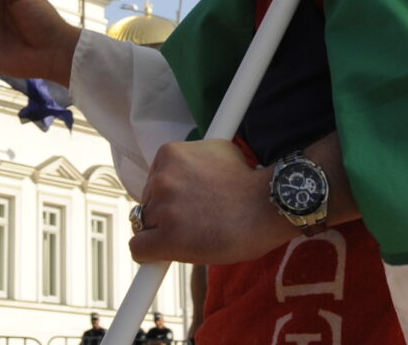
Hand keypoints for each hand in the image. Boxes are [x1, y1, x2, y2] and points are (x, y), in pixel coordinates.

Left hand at [129, 141, 289, 266]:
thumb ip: (190, 164)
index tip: (180, 209)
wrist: (268, 206)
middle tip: (194, 224)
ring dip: (163, 234)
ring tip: (196, 236)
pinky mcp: (167, 238)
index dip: (167, 198)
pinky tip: (168, 255)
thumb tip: (182, 174)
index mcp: (169, 154)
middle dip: (165, 216)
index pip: (153, 182)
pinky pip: (138, 249)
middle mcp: (161, 178)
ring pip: (144, 227)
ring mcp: (163, 207)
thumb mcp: (216, 152)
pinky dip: (150, 255)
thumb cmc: (250, 182)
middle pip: (147, 205)